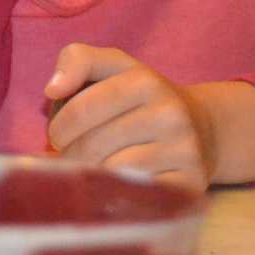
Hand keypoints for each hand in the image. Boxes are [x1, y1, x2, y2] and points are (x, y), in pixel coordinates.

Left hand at [42, 44, 215, 190]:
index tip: (57, 135)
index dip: (61, 127)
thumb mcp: (113, 66)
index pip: (83, 109)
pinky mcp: (191, 183)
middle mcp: (170, 115)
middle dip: (71, 154)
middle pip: (95, 144)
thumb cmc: (141, 97)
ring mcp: (185, 150)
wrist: (202, 127)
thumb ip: (77, 60)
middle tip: (70, 157)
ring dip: (90, 175)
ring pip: (114, 171)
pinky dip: (117, 193)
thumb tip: (53, 90)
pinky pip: (138, 195)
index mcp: (146, 82)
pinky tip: (111, 187)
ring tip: (87, 169)